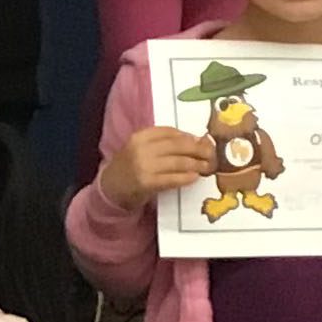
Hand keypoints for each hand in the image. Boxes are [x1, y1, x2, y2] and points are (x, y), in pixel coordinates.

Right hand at [98, 126, 213, 211]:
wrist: (110, 189)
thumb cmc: (129, 168)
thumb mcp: (140, 149)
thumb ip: (163, 143)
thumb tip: (197, 140)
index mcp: (139, 137)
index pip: (169, 132)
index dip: (188, 136)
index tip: (202, 141)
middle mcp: (141, 149)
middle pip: (177, 145)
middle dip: (198, 149)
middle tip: (211, 154)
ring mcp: (143, 166)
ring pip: (178, 162)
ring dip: (196, 164)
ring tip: (206, 167)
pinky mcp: (147, 183)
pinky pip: (172, 179)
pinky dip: (186, 177)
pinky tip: (194, 177)